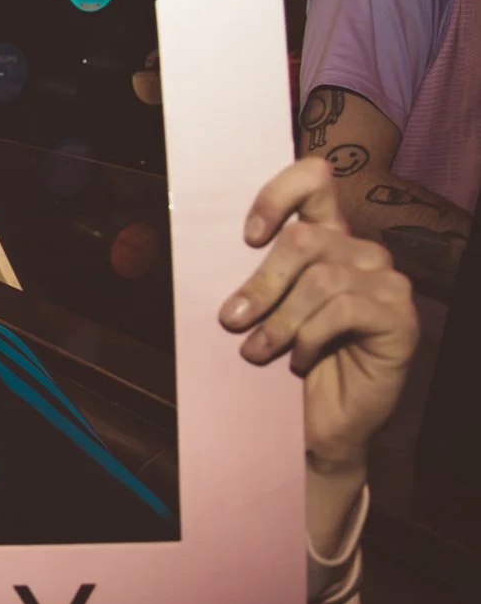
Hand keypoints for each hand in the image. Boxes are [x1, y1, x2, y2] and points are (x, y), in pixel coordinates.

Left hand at [220, 157, 418, 470]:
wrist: (319, 422)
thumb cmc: (285, 361)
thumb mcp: (260, 312)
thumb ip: (249, 278)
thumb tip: (203, 257)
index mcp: (327, 238)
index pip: (314, 181)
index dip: (278, 195)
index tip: (247, 236)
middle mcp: (361, 252)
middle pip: (304, 239)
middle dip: (260, 284)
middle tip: (232, 321)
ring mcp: (386, 283)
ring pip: (321, 280)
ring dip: (279, 321)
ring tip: (257, 352)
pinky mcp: (400, 318)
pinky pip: (345, 310)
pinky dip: (310, 337)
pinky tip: (299, 360)